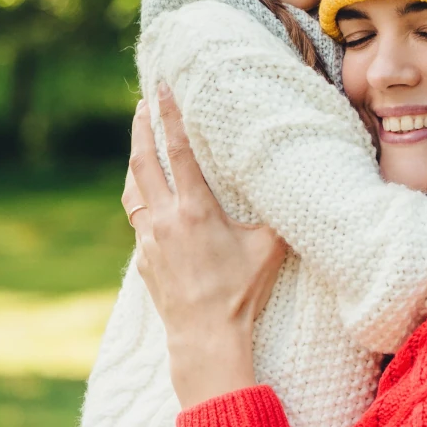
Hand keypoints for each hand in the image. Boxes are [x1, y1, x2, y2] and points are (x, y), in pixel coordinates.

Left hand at [127, 88, 288, 408]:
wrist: (205, 335)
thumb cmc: (241, 291)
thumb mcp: (269, 246)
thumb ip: (274, 214)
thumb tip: (292, 188)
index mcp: (195, 209)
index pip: (178, 151)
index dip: (170, 116)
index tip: (162, 90)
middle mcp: (165, 218)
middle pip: (143, 161)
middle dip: (141, 128)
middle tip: (142, 104)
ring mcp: (148, 239)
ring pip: (134, 188)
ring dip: (136, 161)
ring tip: (141, 144)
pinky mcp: (143, 258)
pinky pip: (137, 217)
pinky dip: (141, 197)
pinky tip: (149, 196)